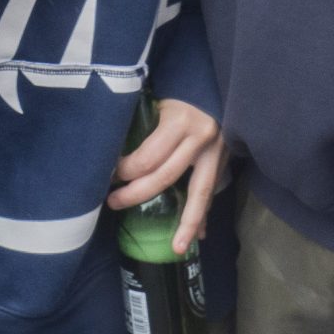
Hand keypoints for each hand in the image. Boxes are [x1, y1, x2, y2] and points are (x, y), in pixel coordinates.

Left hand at [107, 98, 224, 255]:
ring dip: (186, 223)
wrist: (218, 84)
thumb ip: (142, 125)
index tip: (109, 174)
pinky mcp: (224, 161)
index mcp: (179, 121)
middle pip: (166, 177)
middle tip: (114, 203)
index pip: (148, 157)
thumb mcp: (157, 101)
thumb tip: (113, 152)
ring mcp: (215, 152)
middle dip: (137, 194)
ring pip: (199, 194)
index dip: (126, 170)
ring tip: (176, 248)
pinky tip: (196, 235)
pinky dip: (202, 214)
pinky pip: (210, 192)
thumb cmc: (179, 92)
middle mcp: (199, 138)